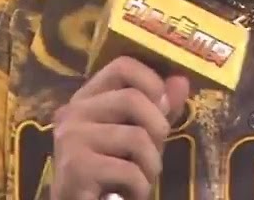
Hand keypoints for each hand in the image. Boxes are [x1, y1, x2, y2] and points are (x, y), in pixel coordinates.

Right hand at [50, 57, 190, 199]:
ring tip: (139, 180)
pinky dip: (139, 188)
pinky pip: (129, 171)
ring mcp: (72, 138)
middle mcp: (73, 112)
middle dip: (156, 131)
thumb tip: (182, 80)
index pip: (122, 66)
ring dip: (150, 166)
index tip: (163, 107)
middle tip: (150, 156)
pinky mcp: (76, 167)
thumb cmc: (111, 172)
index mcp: (87, 98)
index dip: (152, 81)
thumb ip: (158, 109)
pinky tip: (128, 194)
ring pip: (136, 137)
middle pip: (133, 99)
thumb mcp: (139, 136)